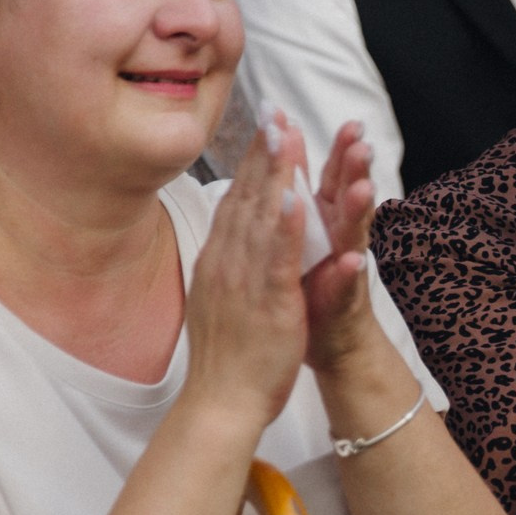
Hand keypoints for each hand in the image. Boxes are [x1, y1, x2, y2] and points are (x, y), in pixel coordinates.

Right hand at [185, 121, 308, 428]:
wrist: (220, 403)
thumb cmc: (224, 357)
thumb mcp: (217, 298)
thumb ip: (222, 265)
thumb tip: (222, 240)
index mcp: (218, 260)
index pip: (235, 200)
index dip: (250, 161)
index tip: (265, 126)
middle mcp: (227, 263)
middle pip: (245, 198)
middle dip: (262, 153)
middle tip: (277, 111)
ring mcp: (245, 281)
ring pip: (261, 218)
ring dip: (276, 175)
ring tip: (288, 136)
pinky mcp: (267, 303)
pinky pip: (278, 259)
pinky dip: (288, 226)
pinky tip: (298, 197)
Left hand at [290, 113, 385, 376]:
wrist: (329, 344)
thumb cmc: (310, 288)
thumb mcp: (299, 236)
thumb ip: (297, 198)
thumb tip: (285, 156)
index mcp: (325, 219)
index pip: (330, 174)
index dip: (333, 145)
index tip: (339, 118)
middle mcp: (341, 237)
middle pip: (349, 194)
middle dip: (355, 166)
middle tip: (360, 138)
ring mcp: (347, 268)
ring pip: (355, 233)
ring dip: (360, 210)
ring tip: (363, 188)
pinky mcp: (346, 301)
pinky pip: (347, 284)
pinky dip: (349, 272)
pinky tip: (352, 260)